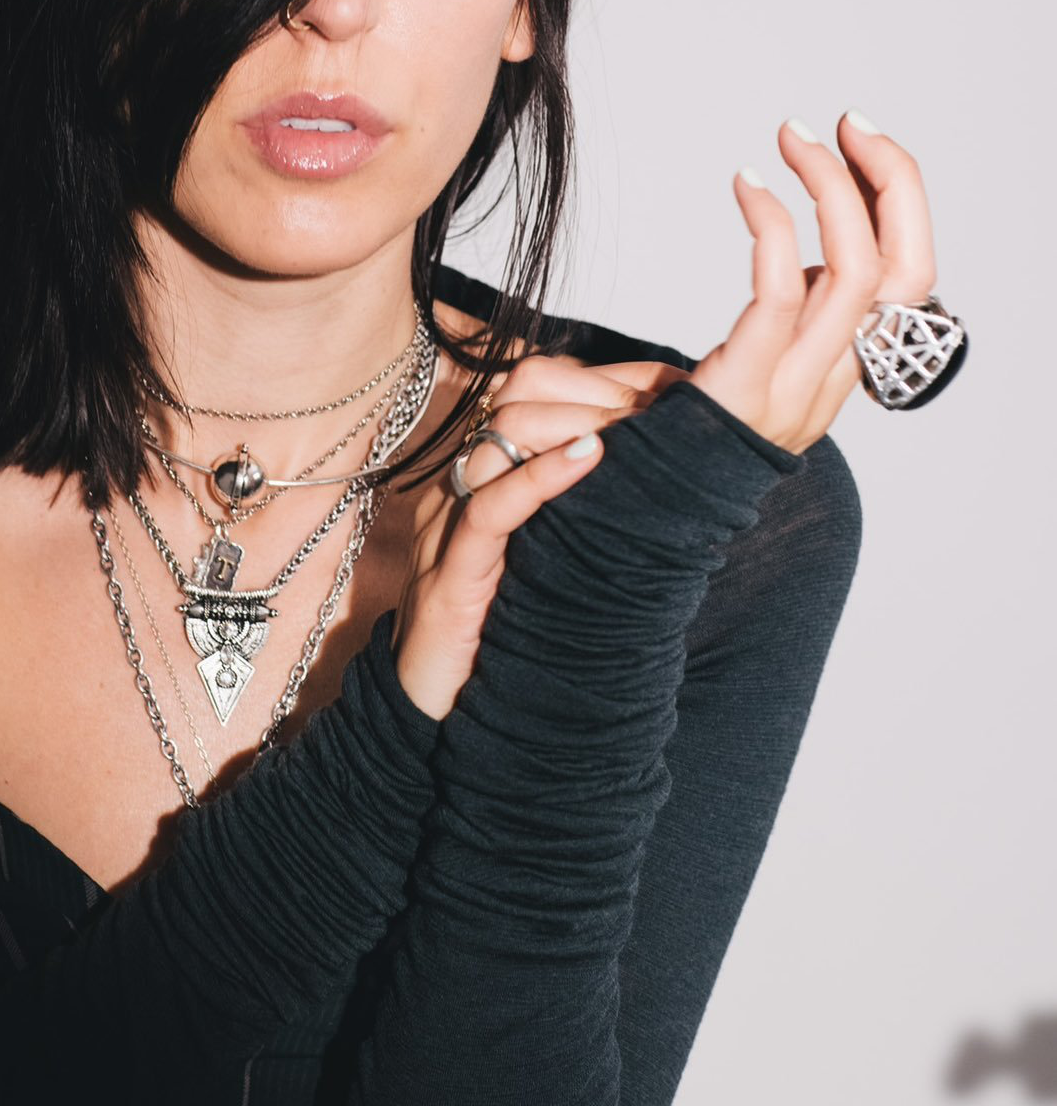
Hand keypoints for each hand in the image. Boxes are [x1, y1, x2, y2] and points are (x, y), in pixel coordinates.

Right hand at [392, 352, 688, 719]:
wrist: (435, 717)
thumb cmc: (499, 639)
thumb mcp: (548, 559)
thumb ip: (580, 515)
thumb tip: (651, 483)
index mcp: (481, 481)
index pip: (533, 400)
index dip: (600, 388)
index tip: (669, 389)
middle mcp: (458, 491)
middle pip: (518, 406)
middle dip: (595, 396)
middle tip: (664, 397)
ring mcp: (447, 528)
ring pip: (501, 443)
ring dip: (574, 424)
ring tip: (638, 419)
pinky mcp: (450, 574)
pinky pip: (489, 508)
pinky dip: (540, 478)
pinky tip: (589, 455)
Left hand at [689, 110, 936, 454]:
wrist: (634, 504)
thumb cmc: (676, 428)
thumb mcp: (753, 363)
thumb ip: (785, 317)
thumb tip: (795, 253)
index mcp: (842, 367)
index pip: (911, 278)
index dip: (902, 205)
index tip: (863, 146)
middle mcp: (833, 378)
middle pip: (905, 270)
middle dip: (891, 183)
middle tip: (846, 124)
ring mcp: (795, 390)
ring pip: (857, 273)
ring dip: (833, 188)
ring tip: (793, 139)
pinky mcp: (746, 389)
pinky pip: (781, 296)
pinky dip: (771, 226)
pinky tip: (746, 184)